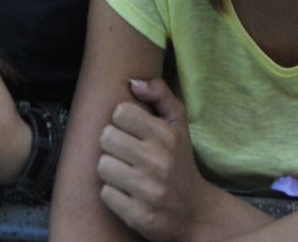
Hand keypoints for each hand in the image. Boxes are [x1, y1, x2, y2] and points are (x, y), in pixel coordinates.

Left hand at [95, 78, 209, 241]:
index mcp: (166, 135)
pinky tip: (128, 193)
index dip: (122, 121)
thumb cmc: (180, 162)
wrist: (195, 211)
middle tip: (127, 154)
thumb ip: (161, 95)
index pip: (120, 112)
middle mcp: (157, 161)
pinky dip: (114, 194)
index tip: (132, 131)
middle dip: (114, 146)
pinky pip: (105, 194)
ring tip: (127, 173)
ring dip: (111, 170)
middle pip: (106, 137)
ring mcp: (148, 190)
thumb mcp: (179, 126)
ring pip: (102, 166)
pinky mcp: (138, 215)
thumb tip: (133, 82)